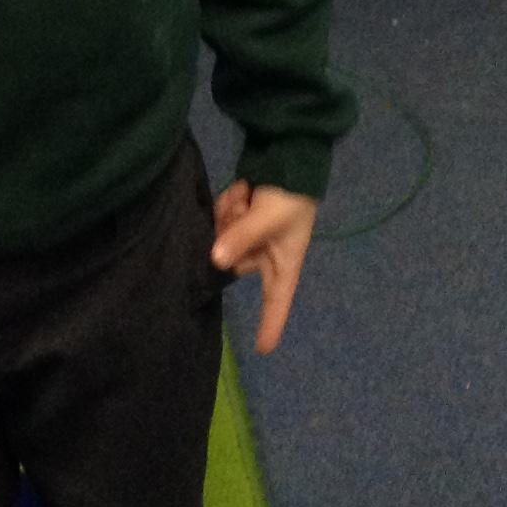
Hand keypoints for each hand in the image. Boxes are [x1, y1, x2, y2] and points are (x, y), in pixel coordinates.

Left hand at [211, 181, 317, 354]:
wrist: (292, 157)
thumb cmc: (291, 196)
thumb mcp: (268, 218)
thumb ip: (242, 236)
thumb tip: (215, 259)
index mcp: (284, 262)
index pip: (277, 301)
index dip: (271, 325)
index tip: (263, 349)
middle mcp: (266, 254)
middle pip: (234, 263)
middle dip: (230, 237)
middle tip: (239, 211)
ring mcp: (252, 237)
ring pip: (223, 239)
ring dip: (229, 217)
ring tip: (244, 195)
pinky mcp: (241, 220)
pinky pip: (223, 221)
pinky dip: (228, 206)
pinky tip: (241, 190)